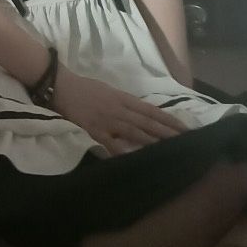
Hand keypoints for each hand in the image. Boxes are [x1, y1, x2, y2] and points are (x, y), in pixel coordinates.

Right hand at [52, 66, 187, 156]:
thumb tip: (140, 113)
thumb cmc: (84, 87)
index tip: (184, 128)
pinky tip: (134, 160)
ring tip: (169, 149)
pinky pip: (110, 144)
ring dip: (153, 141)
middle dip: (168, 132)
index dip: (169, 119)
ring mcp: (108, 121)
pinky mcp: (94, 130)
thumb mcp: (109, 91)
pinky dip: (122, 152)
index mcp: (124, 98)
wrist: (61, 86)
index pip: (152, 110)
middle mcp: (120, 109)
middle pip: (148, 122)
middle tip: (185, 141)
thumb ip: (125, 103)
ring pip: (135, 132)